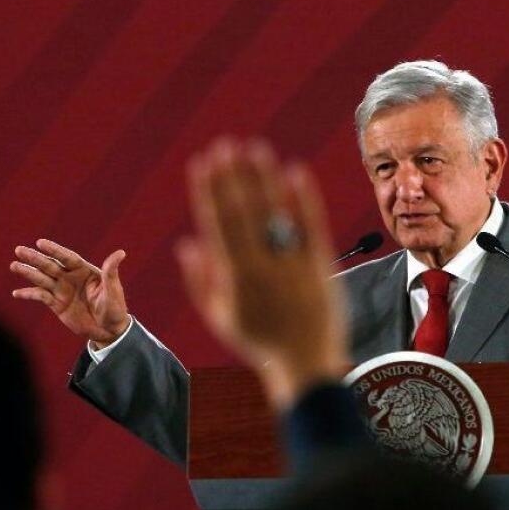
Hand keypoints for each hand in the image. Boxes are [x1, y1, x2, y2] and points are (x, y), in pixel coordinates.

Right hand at [9, 239, 130, 346]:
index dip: (54, 250)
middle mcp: (71, 278)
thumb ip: (111, 272)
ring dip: (28, 272)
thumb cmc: (114, 308)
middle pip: (50, 265)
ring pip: (42, 278)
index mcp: (84, 271)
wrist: (108, 330)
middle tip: (19, 250)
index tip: (40, 242)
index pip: (67, 258)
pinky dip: (29, 294)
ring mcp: (62, 290)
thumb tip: (121, 253)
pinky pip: (41, 297)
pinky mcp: (57, 304)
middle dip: (35, 258)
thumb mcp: (113, 290)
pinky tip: (16, 293)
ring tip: (14, 265)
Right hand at [176, 138, 347, 410]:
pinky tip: (296, 170)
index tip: (202, 163)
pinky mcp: (321, 266)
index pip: (218, 225)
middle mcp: (263, 268)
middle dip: (233, 177)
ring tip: (255, 148)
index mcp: (235, 279)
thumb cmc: (260, 341)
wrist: (307, 364)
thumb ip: (201, 281)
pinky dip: (304, 199)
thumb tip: (187, 242)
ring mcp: (294, 265)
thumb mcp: (221, 318)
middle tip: (226, 145)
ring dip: (264, 179)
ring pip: (276, 214)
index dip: (210, 192)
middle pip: (245, 213)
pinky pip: (313, 227)